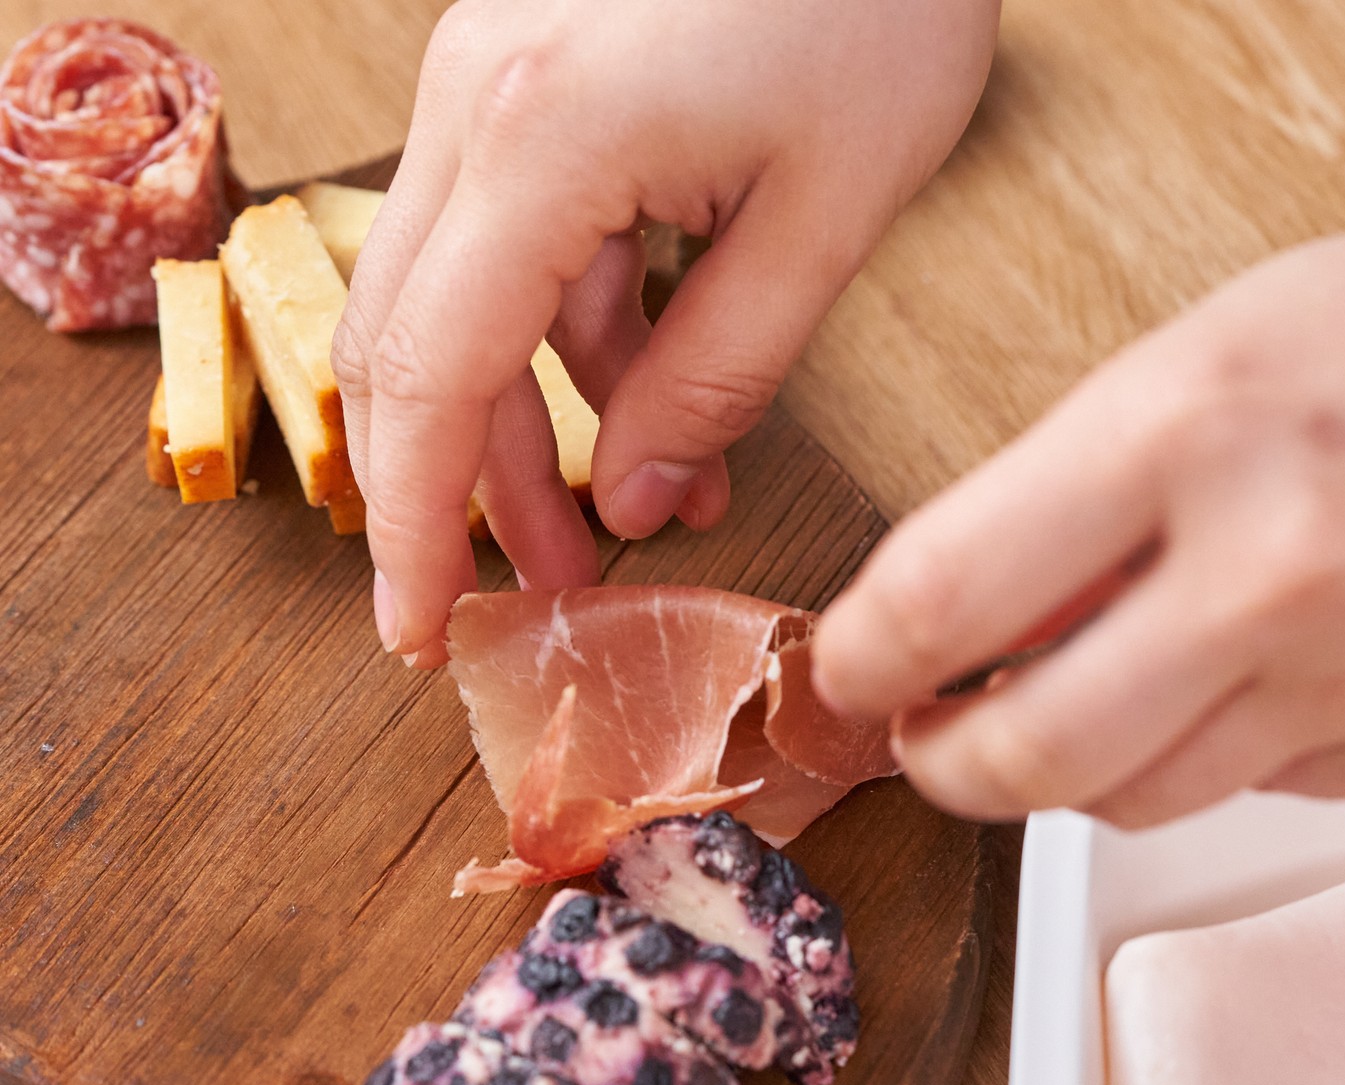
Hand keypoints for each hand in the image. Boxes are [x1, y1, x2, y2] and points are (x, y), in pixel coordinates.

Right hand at [330, 0, 1001, 666]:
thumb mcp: (824, 214)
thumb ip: (719, 374)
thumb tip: (639, 501)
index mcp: (537, 139)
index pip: (428, 382)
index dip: (417, 530)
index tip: (422, 630)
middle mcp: (472, 104)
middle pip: (405, 348)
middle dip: (461, 492)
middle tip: (534, 591)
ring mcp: (485, 82)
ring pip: (456, 302)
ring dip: (525, 425)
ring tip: (622, 519)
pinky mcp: (525, 80)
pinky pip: (513, 244)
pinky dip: (567, 339)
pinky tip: (651, 399)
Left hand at [813, 219, 1344, 826]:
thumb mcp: (1187, 362)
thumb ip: (1059, 499)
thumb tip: (952, 624)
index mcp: (1185, 429)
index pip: (946, 596)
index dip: (861, 657)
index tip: (845, 667)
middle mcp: (1273, 567)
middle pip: (1029, 756)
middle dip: (942, 762)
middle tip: (923, 732)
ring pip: (1128, 800)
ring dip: (1061, 767)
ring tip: (1054, 701)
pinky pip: (1240, 788)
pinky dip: (1189, 753)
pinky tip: (1205, 683)